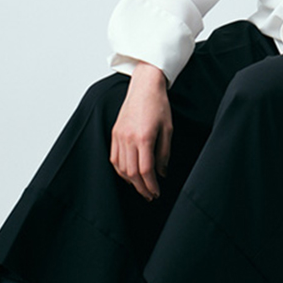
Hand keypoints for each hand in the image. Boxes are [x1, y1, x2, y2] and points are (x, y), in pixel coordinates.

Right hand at [110, 62, 172, 200]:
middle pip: (132, 172)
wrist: (144, 87)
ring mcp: (119, 136)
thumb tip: (161, 173)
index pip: (145, 170)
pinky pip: (114, 158)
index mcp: (144, 137)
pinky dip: (121, 170)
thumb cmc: (159, 105)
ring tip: (141, 187)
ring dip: (130, 181)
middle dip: (141, 187)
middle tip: (150, 195)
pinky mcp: (114, 133)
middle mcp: (128, 138)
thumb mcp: (168, 130)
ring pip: (121, 167)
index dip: (151, 185)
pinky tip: (129, 174)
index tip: (157, 192)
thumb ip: (164, 154)